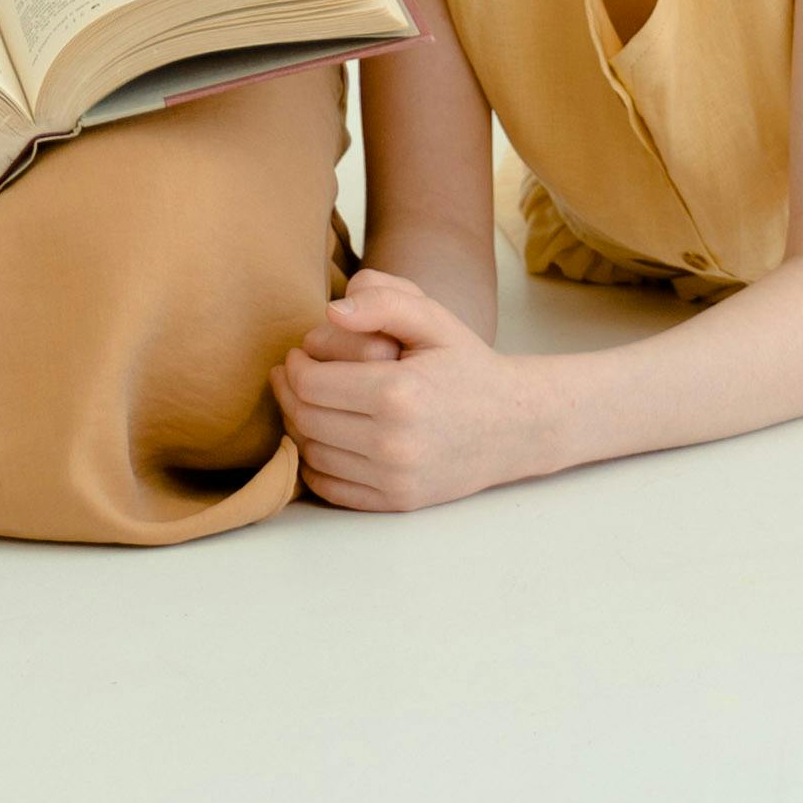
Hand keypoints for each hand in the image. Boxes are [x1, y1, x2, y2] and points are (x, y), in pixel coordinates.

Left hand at [273, 271, 550, 513]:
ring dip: (297, 427)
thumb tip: (331, 311)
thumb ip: (383, 300)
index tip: (299, 353)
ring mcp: (395, 479)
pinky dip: (313, 464)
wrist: (513, 426)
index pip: (311, 383)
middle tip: (291, 374)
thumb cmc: (466, 365)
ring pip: (312, 454)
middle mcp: (393, 443)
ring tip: (306, 402)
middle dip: (288, 393)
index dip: (294, 365)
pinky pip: (330, 488)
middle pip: (306, 420)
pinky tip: (322, 438)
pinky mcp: (396, 503)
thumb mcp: (433, 319)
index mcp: (398, 392)